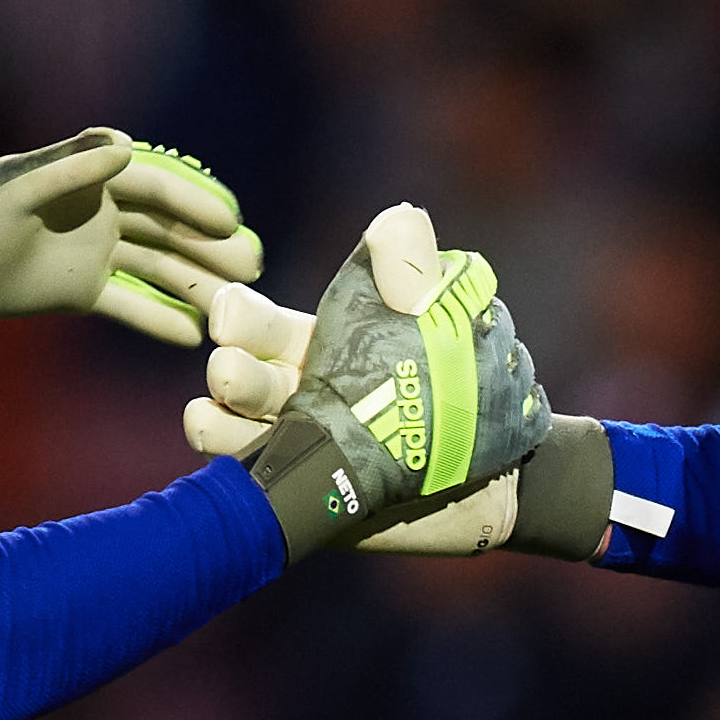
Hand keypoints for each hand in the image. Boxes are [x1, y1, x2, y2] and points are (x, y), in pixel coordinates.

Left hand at [0, 130, 258, 343]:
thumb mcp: (16, 190)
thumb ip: (69, 166)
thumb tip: (126, 144)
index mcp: (89, 180)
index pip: (155, 190)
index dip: (194, 205)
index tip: (231, 223)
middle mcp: (101, 213)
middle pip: (168, 230)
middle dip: (211, 246)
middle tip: (253, 265)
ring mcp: (96, 253)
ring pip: (158, 267)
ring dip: (196, 284)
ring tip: (236, 307)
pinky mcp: (83, 291)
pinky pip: (131, 306)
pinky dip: (159, 319)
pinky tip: (194, 337)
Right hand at [185, 231, 610, 560]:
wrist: (504, 476)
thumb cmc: (464, 389)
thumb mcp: (441, 320)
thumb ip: (416, 273)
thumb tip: (400, 217)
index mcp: (322, 348)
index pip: (261, 327)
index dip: (240, 318)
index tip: (226, 314)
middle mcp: (299, 397)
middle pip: (245, 379)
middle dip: (234, 371)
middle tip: (231, 370)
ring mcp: (302, 453)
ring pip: (241, 435)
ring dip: (224, 425)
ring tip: (216, 416)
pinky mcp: (310, 503)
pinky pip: (265, 488)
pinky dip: (245, 471)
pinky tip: (240, 458)